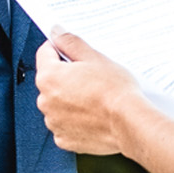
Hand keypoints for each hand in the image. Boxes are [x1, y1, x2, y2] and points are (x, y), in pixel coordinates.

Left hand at [36, 32, 138, 154]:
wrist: (129, 124)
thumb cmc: (114, 91)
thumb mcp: (94, 58)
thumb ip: (70, 43)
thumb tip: (57, 33)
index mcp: (49, 77)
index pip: (44, 53)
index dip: (59, 48)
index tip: (71, 51)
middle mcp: (45, 101)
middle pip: (51, 80)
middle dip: (66, 76)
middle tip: (90, 76)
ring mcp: (54, 122)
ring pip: (57, 103)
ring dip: (70, 99)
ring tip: (94, 98)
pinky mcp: (64, 139)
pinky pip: (65, 123)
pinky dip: (75, 119)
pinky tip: (93, 114)